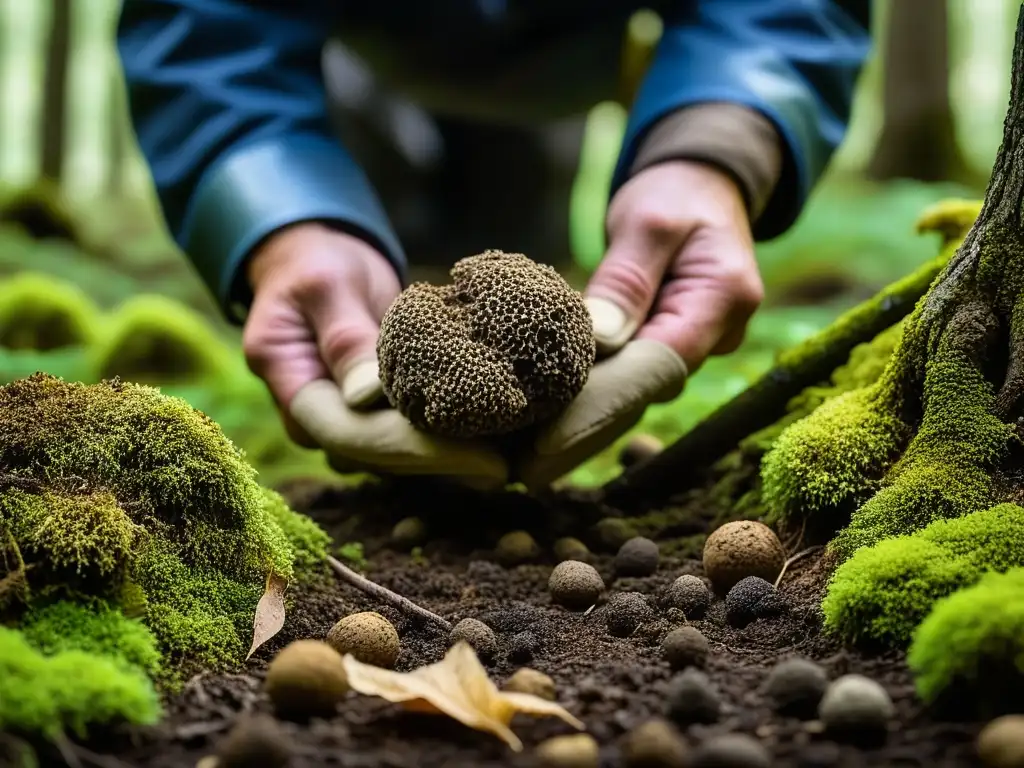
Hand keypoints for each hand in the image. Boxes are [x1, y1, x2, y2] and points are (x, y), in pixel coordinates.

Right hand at [242, 223, 508, 484]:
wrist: (317, 259)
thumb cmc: (318, 264)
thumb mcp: (327, 286)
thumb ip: (345, 336)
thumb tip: (365, 396)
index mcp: (294, 392)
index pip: (353, 437)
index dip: (416, 450)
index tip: (483, 457)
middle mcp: (319, 421)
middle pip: (382, 458)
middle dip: (447, 463)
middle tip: (511, 464)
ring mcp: (348, 424)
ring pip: (403, 457)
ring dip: (456, 457)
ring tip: (516, 454)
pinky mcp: (378, 417)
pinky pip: (416, 437)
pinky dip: (456, 436)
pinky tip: (503, 436)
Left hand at [518, 161, 762, 488]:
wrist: (702, 180)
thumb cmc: (676, 193)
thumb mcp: (649, 221)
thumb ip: (627, 278)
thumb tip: (599, 340)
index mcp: (723, 300)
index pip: (659, 367)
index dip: (604, 406)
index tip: (548, 442)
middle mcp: (717, 334)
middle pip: (646, 391)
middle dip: (587, 429)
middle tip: (523, 466)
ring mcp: (693, 342)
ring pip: (636, 389)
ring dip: (585, 416)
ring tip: (523, 450)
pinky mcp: (666, 342)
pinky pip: (629, 374)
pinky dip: (590, 392)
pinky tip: (545, 416)